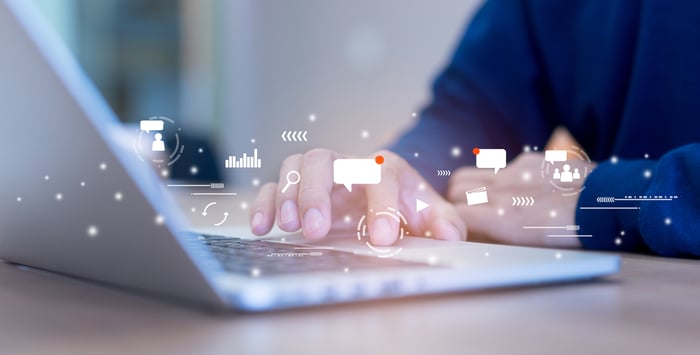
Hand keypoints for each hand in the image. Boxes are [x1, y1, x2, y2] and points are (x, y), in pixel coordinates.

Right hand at [250, 149, 465, 244]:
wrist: (389, 196)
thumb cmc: (408, 206)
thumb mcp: (432, 214)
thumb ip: (444, 223)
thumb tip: (450, 236)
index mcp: (384, 168)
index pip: (380, 178)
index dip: (380, 206)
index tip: (381, 239)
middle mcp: (348, 165)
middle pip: (324, 161)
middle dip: (316, 193)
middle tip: (314, 230)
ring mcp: (320, 175)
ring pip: (295, 166)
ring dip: (288, 194)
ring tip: (289, 226)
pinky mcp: (298, 190)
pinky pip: (273, 186)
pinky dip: (265, 203)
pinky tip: (262, 229)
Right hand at [446, 152, 592, 247]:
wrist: (609, 202)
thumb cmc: (574, 232)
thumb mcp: (529, 245)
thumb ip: (497, 236)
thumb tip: (477, 236)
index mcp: (500, 217)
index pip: (453, 214)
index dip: (452, 223)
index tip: (456, 231)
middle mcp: (501, 190)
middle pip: (454, 189)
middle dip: (455, 203)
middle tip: (465, 215)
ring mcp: (514, 172)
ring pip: (470, 174)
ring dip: (469, 188)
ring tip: (482, 201)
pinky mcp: (530, 160)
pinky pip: (502, 166)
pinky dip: (501, 178)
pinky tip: (519, 189)